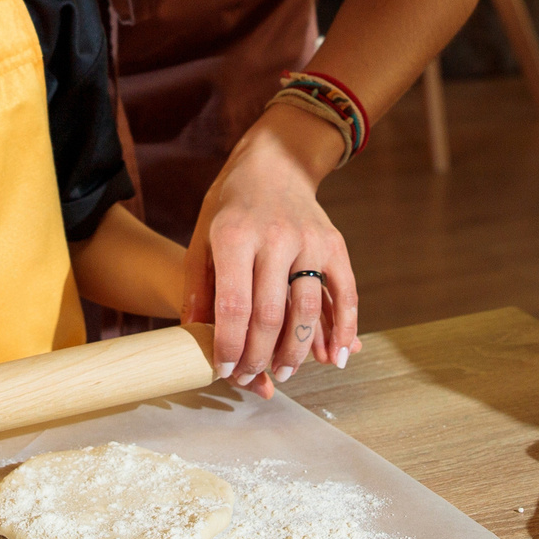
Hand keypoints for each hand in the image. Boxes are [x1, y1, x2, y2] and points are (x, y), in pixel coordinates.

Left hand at [183, 107, 360, 389]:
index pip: (235, 306)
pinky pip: (344, 294)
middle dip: (260, 356)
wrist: (275, 162)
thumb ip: (198, 286)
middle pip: (271, 315)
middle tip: (251, 377)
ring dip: (297, 351)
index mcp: (234, 236)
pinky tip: (335, 356)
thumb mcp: (202, 237)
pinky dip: (344, 329)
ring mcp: (310, 241)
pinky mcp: (335, 245)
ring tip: (285, 372)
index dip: (231, 345)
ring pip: (308, 310)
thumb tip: (194, 335)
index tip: (225, 369)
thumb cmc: (230, 205)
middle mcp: (275, 238)